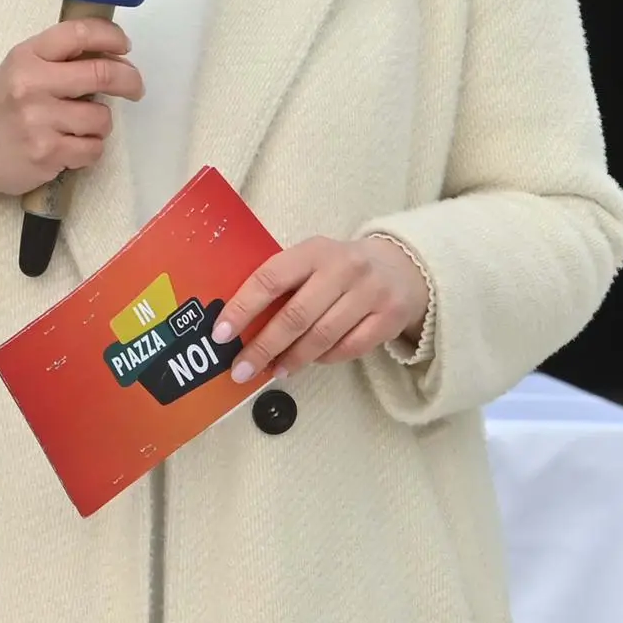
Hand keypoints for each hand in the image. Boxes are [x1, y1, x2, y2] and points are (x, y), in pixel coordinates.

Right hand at [0, 20, 142, 226]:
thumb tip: (112, 54)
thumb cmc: (0, 107)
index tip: (124, 46)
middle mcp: (32, 84)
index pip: (79, 33)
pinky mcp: (47, 153)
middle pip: (103, 74)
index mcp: (26, 56)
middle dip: (129, 80)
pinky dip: (89, 150)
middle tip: (134, 87)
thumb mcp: (18, 69)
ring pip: (102, 118)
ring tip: (78, 127)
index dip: (112, 36)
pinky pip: (93, 149)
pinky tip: (68, 148)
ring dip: (100, 124)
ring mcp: (40, 121)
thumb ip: (57, 59)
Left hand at [213, 234, 430, 382]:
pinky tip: (308, 364)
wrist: (402, 266)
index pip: (270, 279)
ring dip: (292, 359)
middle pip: (296, 315)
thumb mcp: (311, 260)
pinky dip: (324, 359)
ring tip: (272, 371)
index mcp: (313, 251)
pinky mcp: (390, 318)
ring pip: (323, 336)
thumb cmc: (339, 267)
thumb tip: (236, 322)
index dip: (242, 308)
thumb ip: (282, 282)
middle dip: (264, 346)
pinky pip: (349, 348)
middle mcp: (343, 269)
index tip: (221, 334)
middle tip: (241, 369)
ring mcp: (370, 294)